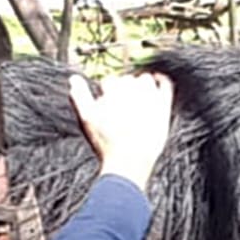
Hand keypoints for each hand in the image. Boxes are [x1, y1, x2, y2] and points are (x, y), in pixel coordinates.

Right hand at [69, 72, 173, 189]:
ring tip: (137, 99)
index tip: (107, 104)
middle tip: (120, 106)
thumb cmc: (106, 143)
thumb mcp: (86, 119)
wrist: (129, 160)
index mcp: (113, 90)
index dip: (107, 93)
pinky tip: (157, 83)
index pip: (109, 82)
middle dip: (122, 90)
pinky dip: (161, 80)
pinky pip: (165, 84)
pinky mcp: (163, 105)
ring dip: (140, 85)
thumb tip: (74, 79)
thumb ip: (79, 96)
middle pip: (126, 80)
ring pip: (145, 79)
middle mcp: (132, 89)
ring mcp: (150, 96)